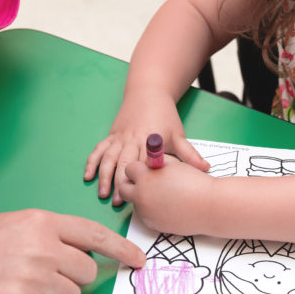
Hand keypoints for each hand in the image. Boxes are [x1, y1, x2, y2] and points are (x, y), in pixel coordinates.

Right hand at [0, 210, 144, 293]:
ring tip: (23, 291)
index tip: (138, 260)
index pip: (95, 235)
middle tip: (43, 280)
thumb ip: (49, 234)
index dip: (121, 249)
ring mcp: (34, 276)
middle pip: (87, 274)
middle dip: (72, 281)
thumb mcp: (12, 224)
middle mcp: (43, 247)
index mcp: (42, 222)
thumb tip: (82, 254)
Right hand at [84, 88, 208, 205]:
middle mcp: (131, 139)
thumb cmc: (165, 115)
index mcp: (149, 140)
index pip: (143, 164)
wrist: (149, 92)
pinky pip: (99, 149)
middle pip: (122, 163)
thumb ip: (189, 154)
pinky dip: (92, 162)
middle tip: (118, 201)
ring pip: (108, 158)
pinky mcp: (111, 135)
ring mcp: (119, 137)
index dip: (140, 180)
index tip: (139, 196)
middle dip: (119, 183)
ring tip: (102, 193)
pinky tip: (88, 176)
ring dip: (104, 176)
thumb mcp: (178, 135)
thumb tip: (206, 169)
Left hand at [119, 157, 216, 234]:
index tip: (147, 170)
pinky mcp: (151, 224)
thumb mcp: (173, 164)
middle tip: (146, 184)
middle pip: (123, 188)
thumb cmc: (194, 182)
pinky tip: (166, 207)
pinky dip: (150, 211)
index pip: (129, 169)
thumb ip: (156, 161)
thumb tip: (147, 162)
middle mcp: (140, 194)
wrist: (209, 206)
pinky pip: (144, 215)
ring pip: (133, 203)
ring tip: (160, 196)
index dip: (139, 169)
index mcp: (145, 176)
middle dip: (132, 185)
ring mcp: (145, 212)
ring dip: (141, 199)